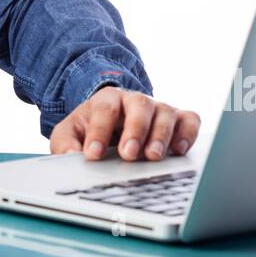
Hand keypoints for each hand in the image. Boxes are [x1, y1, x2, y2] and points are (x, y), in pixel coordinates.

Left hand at [49, 86, 200, 161]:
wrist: (111, 119)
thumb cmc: (91, 128)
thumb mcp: (71, 133)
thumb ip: (65, 143)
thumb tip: (70, 156)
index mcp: (107, 99)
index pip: (104, 110)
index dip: (99, 132)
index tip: (93, 155)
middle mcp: (135, 100)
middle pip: (139, 106)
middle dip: (135, 131)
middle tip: (128, 154)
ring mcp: (159, 109)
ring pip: (165, 113)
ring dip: (161, 135)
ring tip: (153, 157)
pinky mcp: (178, 120)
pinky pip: (190, 120)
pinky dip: (188, 133)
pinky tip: (179, 151)